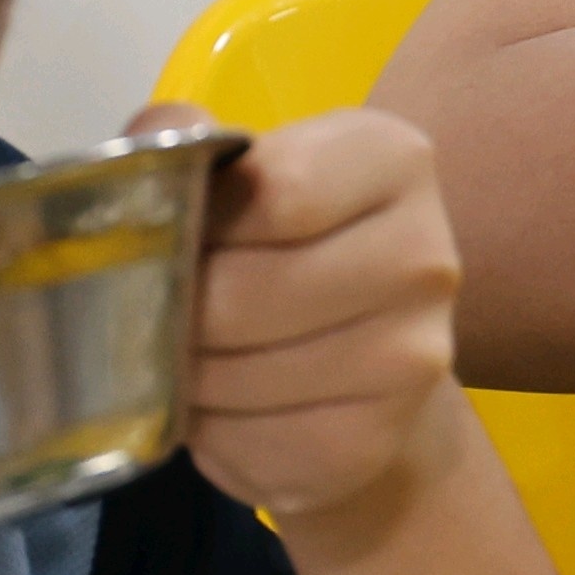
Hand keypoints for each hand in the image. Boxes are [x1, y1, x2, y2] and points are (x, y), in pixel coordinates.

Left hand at [164, 105, 471, 540]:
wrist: (372, 369)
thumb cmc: (288, 253)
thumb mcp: (250, 177)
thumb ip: (191, 149)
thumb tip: (151, 134)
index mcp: (392, 160)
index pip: (277, 192)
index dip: (197, 219)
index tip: (169, 235)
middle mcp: (423, 255)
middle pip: (246, 292)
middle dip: (174, 312)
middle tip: (154, 314)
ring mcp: (411, 356)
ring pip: (238, 374)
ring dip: (186, 376)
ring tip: (188, 361)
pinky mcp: (374, 441)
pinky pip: (249, 440)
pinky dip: (213, 433)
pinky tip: (228, 408)